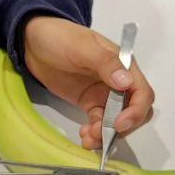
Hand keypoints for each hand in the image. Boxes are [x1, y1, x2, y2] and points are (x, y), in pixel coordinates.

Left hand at [22, 15, 154, 149]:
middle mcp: (118, 81)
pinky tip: (83, 135)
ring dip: (107, 134)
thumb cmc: (59, 36)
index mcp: (122, 64)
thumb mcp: (81, 46)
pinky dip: (95, 133)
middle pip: (134, 111)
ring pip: (117, 121)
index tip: (119, 123)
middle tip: (99, 133)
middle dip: (121, 127)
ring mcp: (103, 93)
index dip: (136, 110)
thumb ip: (105, 62)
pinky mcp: (89, 102)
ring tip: (87, 138)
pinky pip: (99, 123)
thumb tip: (127, 82)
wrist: (32, 40)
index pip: (142, 92)